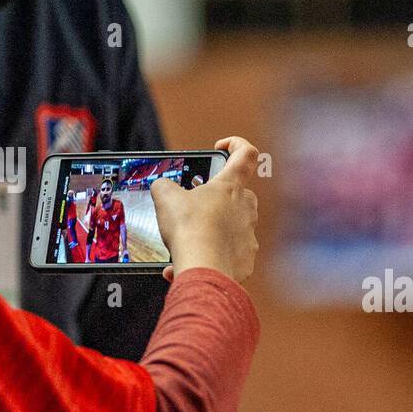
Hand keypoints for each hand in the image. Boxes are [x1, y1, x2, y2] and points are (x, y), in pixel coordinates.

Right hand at [152, 137, 258, 282]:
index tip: (221, 147)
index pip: (245, 154)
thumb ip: (164, 186)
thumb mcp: (166, 197)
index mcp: (230, 186)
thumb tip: (163, 187)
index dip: (235, 144)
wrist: (203, 267)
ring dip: (211, 231)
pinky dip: (210, 256)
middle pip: (238, 194)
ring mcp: (249, 234)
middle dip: (217, 199)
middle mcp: (245, 208)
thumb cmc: (190, 229)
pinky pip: (228, 254)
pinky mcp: (246, 259)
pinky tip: (190, 261)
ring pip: (232, 227)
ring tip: (187, 241)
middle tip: (196, 207)